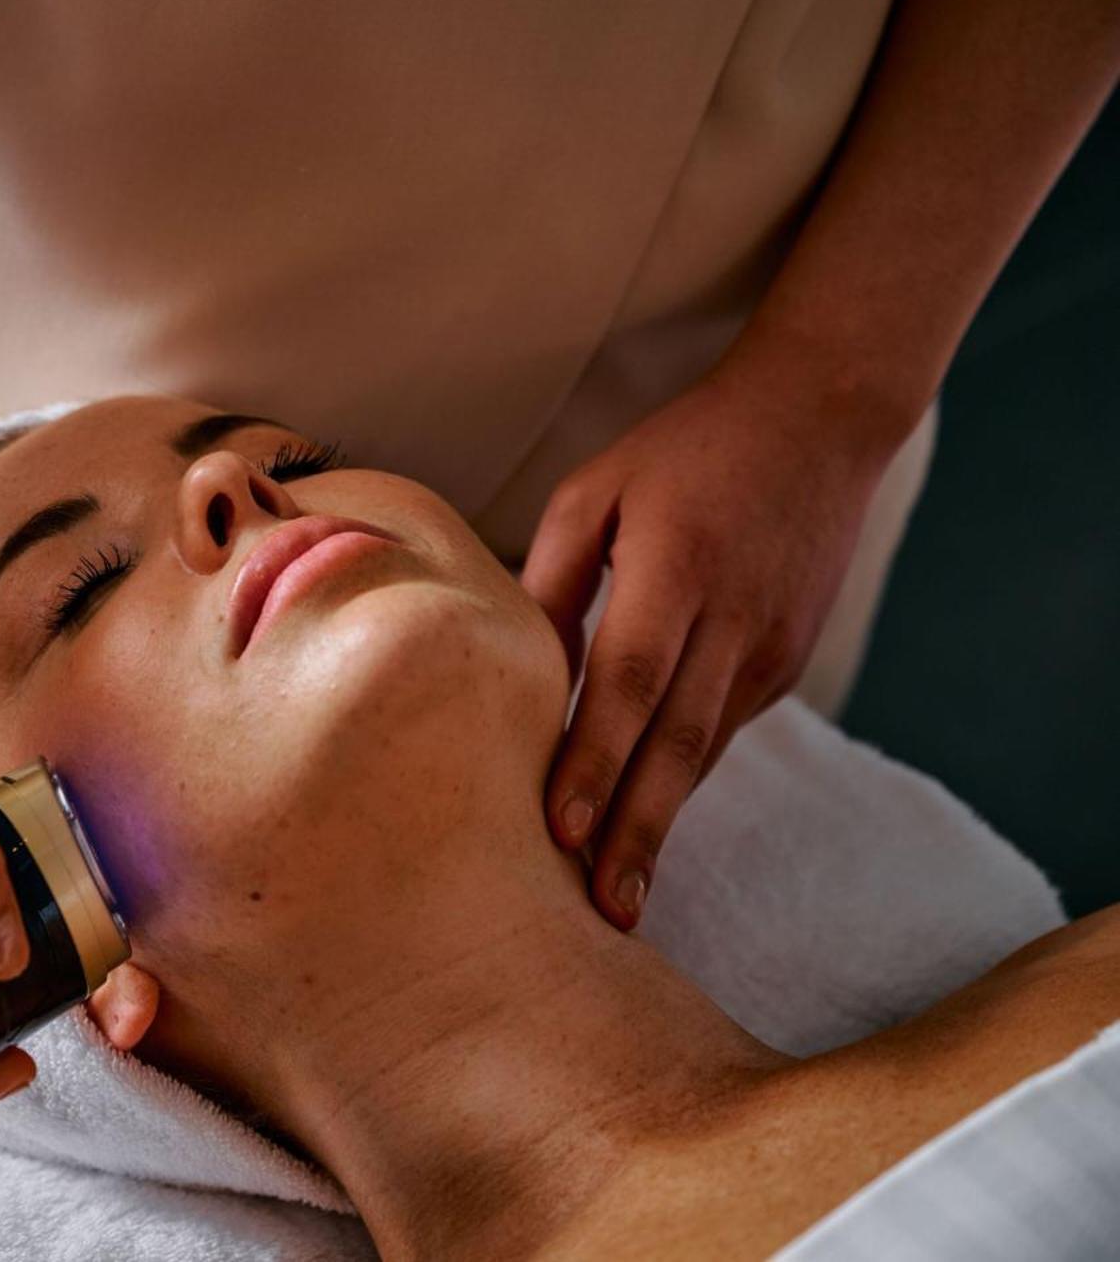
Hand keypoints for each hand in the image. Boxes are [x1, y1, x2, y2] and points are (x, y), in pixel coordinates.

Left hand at [518, 338, 905, 929]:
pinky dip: (682, 783)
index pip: (629, 684)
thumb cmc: (684, 452)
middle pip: (677, 744)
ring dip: (660, 826)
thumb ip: (553, 580)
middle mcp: (731, 620)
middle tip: (601, 913)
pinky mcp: (784, 661)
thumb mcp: (597, 492)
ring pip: (705, 754)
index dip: (595, 762)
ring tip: (618, 898)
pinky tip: (646, 829)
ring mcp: (768, 647)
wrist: (820, 423)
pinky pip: (721, 731)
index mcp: (675, 570)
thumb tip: (514, 671)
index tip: (562, 833)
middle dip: (635, 834)